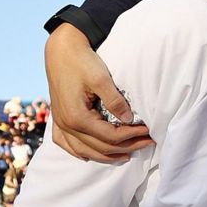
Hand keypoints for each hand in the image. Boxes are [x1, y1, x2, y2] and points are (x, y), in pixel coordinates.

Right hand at [46, 24, 151, 162]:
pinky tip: (89, 156)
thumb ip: (115, 101)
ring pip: (83, 150)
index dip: (132, 136)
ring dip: (106, 155)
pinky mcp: (58, 118)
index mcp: (77, 117)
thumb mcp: (101, 79)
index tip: (149, 132)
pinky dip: (79, 152)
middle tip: (147, 143)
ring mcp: (60, 123)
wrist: (61, 50)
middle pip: (99, 147)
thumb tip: (129, 120)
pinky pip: (66, 143)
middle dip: (126, 147)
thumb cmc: (82, 61)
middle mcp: (66, 124)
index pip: (110, 136)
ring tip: (126, 155)